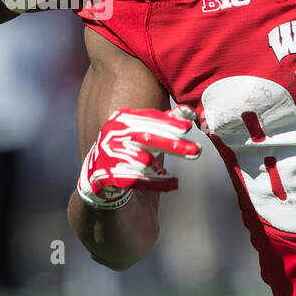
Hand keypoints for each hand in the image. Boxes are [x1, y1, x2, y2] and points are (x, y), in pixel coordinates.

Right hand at [77, 107, 201, 209]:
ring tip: (170, 174)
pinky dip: (158, 184)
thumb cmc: (129, 145)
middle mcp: (113, 134)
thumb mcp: (144, 130)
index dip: (169, 123)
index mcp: (121, 118)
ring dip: (159, 167)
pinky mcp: (109, 175)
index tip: (188, 128)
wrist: (98, 170)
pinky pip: (138, 180)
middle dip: (174, 145)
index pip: (148, 118)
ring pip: (142, 161)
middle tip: (197, 151)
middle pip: (147, 138)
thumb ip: (166, 121)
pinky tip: (173, 184)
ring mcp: (109, 154)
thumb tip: (190, 111)